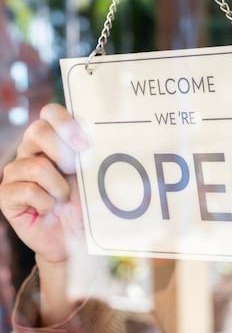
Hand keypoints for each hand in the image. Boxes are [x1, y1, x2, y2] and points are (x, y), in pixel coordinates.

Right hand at [0, 103, 87, 264]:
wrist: (73, 237)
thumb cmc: (85, 202)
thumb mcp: (92, 175)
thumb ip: (91, 154)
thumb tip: (102, 138)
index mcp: (53, 140)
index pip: (50, 113)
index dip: (65, 123)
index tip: (84, 145)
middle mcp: (31, 152)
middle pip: (36, 130)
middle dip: (62, 151)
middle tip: (75, 171)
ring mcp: (16, 172)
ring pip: (35, 166)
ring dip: (58, 186)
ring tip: (63, 198)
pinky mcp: (7, 195)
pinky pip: (26, 190)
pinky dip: (45, 202)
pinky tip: (48, 209)